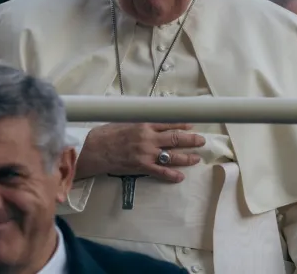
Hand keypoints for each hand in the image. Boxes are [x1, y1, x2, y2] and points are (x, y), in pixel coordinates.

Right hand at [76, 123, 205, 182]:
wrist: (94, 149)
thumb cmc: (107, 133)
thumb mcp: (125, 121)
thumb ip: (140, 122)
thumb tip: (153, 120)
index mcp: (144, 124)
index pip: (169, 123)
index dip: (182, 124)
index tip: (192, 125)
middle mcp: (148, 138)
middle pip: (175, 139)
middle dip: (191, 140)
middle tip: (201, 141)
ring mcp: (146, 153)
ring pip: (171, 156)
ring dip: (186, 157)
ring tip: (196, 158)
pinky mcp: (141, 166)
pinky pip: (160, 172)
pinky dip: (172, 175)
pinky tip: (180, 176)